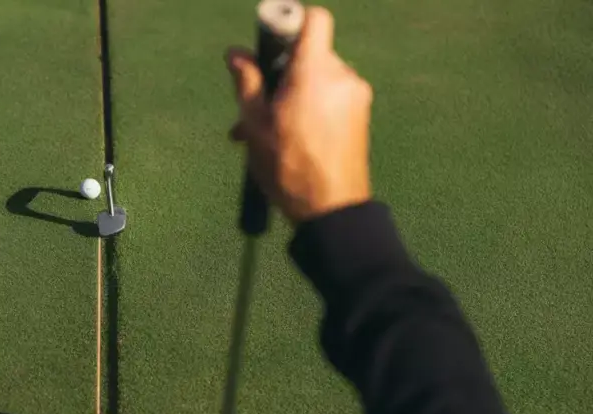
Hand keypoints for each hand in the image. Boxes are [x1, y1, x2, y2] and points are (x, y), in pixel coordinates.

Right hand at [227, 6, 372, 222]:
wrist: (332, 210)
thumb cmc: (288, 168)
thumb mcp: (256, 125)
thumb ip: (246, 83)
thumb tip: (236, 54)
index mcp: (314, 72)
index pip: (313, 19)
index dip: (291, 22)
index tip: (271, 42)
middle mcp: (342, 76)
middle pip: (310, 53)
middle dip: (282, 71)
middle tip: (258, 104)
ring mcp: (356, 95)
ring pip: (318, 78)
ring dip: (293, 94)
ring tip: (268, 131)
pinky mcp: (361, 114)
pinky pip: (330, 97)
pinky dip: (310, 107)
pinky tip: (290, 138)